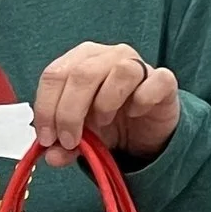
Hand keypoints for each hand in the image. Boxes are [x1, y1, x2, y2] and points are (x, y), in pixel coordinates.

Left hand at [30, 43, 180, 168]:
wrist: (143, 130)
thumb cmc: (107, 122)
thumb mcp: (79, 135)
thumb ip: (62, 145)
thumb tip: (52, 156)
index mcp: (80, 60)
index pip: (54, 74)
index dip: (46, 108)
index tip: (47, 139)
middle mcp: (108, 55)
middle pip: (82, 74)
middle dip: (69, 113)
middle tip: (70, 141)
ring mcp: (138, 64)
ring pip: (120, 72)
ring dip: (106, 103)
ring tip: (104, 121)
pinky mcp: (164, 80)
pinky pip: (156, 81)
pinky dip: (143, 100)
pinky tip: (135, 113)